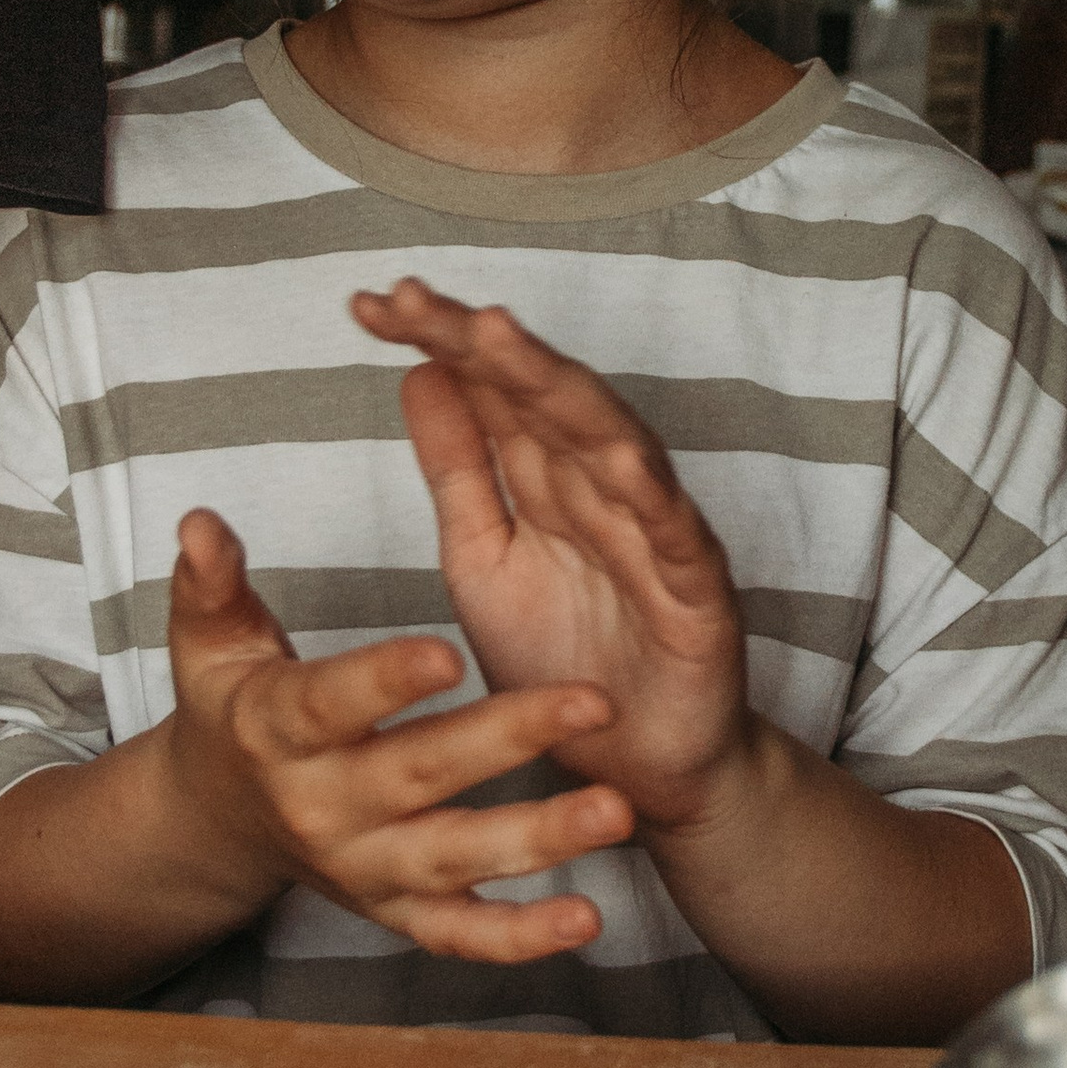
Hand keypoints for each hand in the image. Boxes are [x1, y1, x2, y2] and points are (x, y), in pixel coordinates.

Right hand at [161, 507, 632, 962]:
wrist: (220, 822)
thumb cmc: (235, 711)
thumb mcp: (211, 644)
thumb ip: (211, 584)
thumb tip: (200, 523)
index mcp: (274, 732)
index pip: (331, 704)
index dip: (385, 681)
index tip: (450, 650)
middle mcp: (319, 808)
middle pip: (418, 775)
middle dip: (509, 739)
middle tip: (596, 701)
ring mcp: (361, 868)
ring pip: (454, 858)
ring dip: (538, 840)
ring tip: (615, 810)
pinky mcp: (394, 912)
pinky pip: (458, 934)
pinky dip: (520, 937)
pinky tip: (585, 918)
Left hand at [353, 278, 752, 831]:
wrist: (634, 768)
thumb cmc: (565, 657)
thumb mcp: (482, 555)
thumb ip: (458, 468)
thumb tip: (419, 372)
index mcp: (547, 476)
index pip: (493, 388)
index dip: (437, 341)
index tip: (370, 305)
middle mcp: (601, 488)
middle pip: (541, 396)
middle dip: (479, 343)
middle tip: (412, 299)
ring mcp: (652, 533)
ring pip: (607, 442)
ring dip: (556, 388)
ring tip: (496, 337)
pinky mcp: (696, 593)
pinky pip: (674, 535)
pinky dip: (649, 492)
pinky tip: (616, 453)